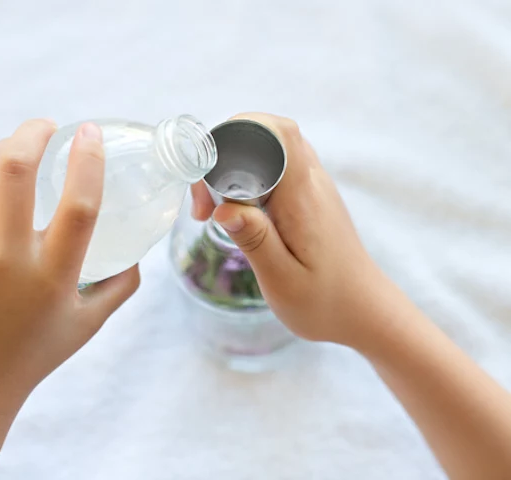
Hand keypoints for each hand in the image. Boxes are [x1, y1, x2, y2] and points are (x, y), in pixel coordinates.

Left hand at [0, 119, 139, 415]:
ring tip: (21, 143)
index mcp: (53, 277)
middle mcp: (7, 259)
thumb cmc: (35, 353)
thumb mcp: (89, 324)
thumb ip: (121, 286)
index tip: (90, 132)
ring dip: (4, 145)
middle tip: (50, 127)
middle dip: (34, 132)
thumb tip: (137, 252)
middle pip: (16, 170)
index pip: (79, 205)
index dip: (88, 160)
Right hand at [191, 112, 387, 346]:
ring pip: (269, 148)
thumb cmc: (325, 303)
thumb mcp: (283, 281)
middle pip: (267, 132)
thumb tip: (223, 207)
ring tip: (215, 211)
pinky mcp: (310, 198)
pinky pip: (275, 168)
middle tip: (205, 207)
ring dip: (235, 167)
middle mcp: (311, 182)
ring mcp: (313, 187)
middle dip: (224, 154)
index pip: (275, 132)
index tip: (207, 181)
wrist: (365, 312)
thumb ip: (255, 240)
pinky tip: (238, 215)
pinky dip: (248, 180)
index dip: (235, 135)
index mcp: (303, 196)